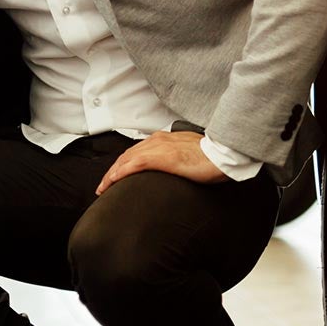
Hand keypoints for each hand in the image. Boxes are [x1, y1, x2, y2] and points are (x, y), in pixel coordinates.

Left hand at [97, 131, 226, 193]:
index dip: (124, 164)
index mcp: (165, 138)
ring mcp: (157, 147)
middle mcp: (158, 140)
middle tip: (104, 185)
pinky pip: (132, 165)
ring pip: (125, 160)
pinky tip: (111, 183)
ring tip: (103, 187)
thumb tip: (177, 169)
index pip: (137, 151)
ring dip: (111, 174)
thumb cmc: (213, 155)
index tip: (117, 175)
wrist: (223, 153)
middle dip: (113, 170)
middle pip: (127, 155)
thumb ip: (179, 159)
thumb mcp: (190, 154)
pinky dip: (118, 174)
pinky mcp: (159, 157)